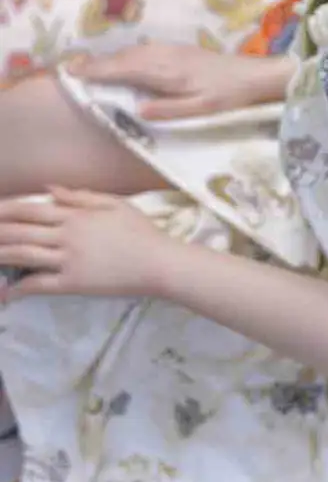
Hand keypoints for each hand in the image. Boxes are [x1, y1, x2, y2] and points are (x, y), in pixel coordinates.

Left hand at [0, 188, 171, 300]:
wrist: (158, 263)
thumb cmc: (142, 232)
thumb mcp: (115, 204)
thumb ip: (81, 196)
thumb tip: (49, 189)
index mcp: (76, 215)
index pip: (32, 209)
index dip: (7, 209)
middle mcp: (67, 235)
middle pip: (20, 231)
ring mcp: (68, 260)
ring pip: (23, 255)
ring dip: (0, 254)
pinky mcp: (72, 284)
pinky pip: (38, 284)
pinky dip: (18, 288)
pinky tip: (6, 292)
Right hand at [63, 41, 286, 119]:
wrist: (252, 75)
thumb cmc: (227, 96)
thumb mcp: (200, 109)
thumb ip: (168, 110)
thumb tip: (136, 109)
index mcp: (168, 72)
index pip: (124, 69)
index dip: (98, 71)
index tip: (74, 73)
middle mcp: (166, 56)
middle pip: (124, 58)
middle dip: (97, 63)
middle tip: (72, 70)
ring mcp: (172, 50)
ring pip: (133, 52)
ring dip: (110, 58)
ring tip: (89, 66)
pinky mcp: (178, 50)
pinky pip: (144, 50)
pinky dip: (126, 55)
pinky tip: (122, 61)